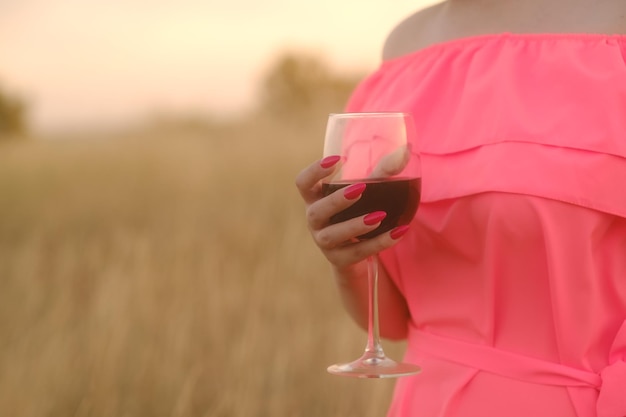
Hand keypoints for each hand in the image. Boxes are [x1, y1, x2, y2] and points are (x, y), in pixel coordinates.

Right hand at [295, 155, 409, 269]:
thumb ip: (383, 172)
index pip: (303, 183)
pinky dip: (378, 243)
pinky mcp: (339, 259)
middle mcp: (314, 220)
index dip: (314, 171)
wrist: (356, 250)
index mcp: (315, 198)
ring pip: (331, 236)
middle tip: (359, 189)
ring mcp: (324, 242)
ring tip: (378, 216)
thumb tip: (406, 150)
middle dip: (336, 201)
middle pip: (315, 212)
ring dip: (354, 226)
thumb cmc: (357, 211)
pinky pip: (356, 252)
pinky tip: (398, 233)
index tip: (337, 159)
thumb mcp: (368, 190)